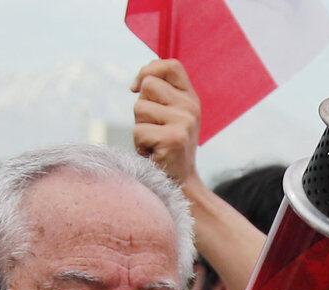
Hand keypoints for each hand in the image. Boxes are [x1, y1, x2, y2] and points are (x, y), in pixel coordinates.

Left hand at [132, 59, 201, 188]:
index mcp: (191, 98)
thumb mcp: (171, 116)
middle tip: (153, 128)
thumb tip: (139, 81)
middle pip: (148, 85)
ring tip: (153, 142)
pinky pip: (139, 131)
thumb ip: (161, 94)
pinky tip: (153, 154)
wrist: (182, 185)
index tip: (137, 88)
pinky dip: (139, 145)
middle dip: (141, 107)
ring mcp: (185, 123)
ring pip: (140, 108)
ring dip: (139, 128)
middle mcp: (191, 107)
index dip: (149, 69)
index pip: (171, 66)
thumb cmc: (168, 148)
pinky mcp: (174, 139)